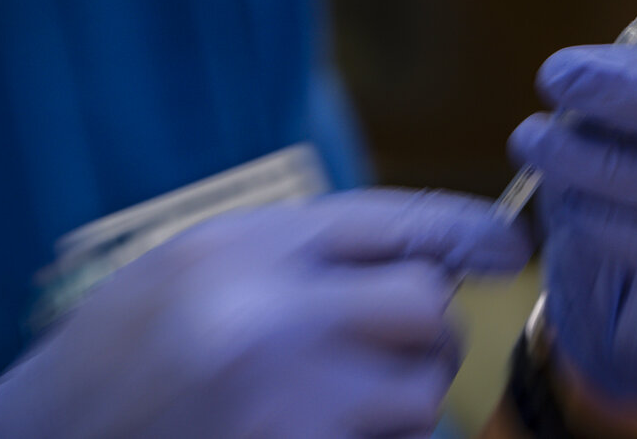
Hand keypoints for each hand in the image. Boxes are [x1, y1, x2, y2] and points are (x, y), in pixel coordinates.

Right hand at [0, 188, 530, 437]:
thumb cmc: (127, 347)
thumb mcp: (201, 259)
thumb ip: (308, 249)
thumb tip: (427, 255)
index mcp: (242, 247)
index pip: (394, 220)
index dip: (467, 228)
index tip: (509, 244)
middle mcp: (269, 318)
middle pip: (424, 304)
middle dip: (426, 326)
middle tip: (388, 342)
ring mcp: (285, 405)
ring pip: (420, 389)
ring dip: (402, 395)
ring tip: (329, 400)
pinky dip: (381, 438)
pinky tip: (322, 429)